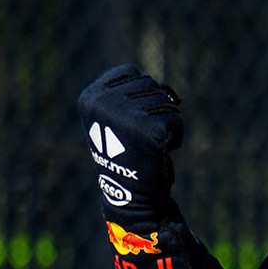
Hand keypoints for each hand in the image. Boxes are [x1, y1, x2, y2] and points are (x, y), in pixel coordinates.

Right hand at [77, 65, 184, 227]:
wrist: (130, 195)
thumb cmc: (127, 153)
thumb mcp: (116, 118)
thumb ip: (130, 95)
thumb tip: (169, 92)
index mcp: (91, 97)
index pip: (131, 73)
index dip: (139, 95)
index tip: (129, 121)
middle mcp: (104, 103)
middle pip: (150, 85)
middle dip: (154, 109)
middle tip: (139, 137)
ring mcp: (127, 116)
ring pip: (166, 102)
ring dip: (165, 123)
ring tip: (147, 145)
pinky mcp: (149, 130)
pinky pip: (176, 121)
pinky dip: (175, 136)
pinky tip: (158, 152)